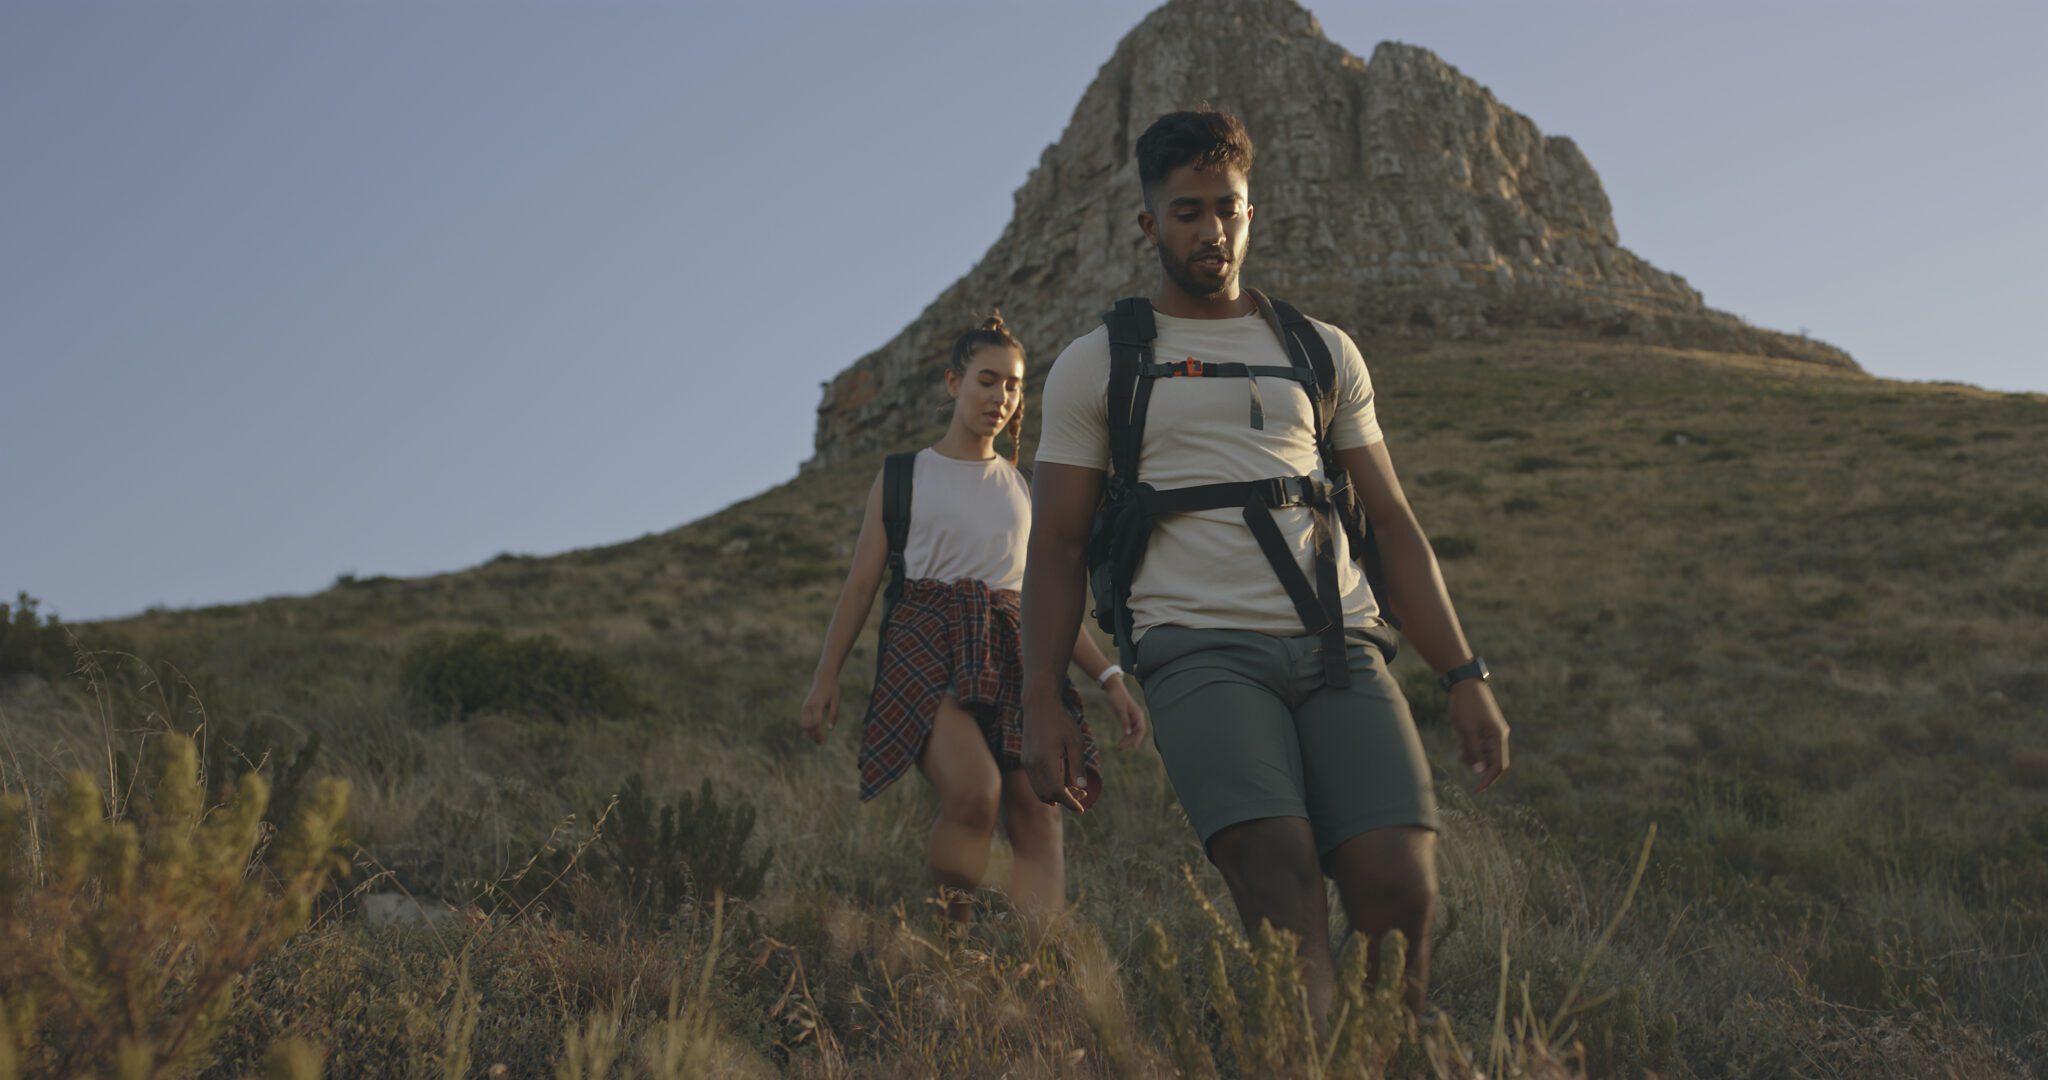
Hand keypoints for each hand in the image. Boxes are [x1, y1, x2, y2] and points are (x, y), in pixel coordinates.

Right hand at [800, 674, 839, 744]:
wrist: (823, 678)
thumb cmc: (832, 689)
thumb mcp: (836, 701)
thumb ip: (834, 715)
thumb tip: (830, 730)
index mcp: (817, 704)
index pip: (816, 723)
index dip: (819, 734)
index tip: (825, 741)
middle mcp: (808, 706)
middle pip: (808, 726)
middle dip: (814, 736)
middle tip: (822, 743)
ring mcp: (805, 706)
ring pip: (804, 725)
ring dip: (810, 734)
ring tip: (819, 739)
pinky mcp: (804, 707)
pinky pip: (804, 721)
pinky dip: (808, 728)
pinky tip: (816, 733)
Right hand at [1021, 689, 1087, 812]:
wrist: (1039, 705)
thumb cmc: (1061, 721)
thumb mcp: (1075, 742)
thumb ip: (1078, 766)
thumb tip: (1081, 788)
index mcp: (1046, 761)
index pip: (1058, 792)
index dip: (1070, 803)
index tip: (1082, 809)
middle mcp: (1032, 765)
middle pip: (1047, 795)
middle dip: (1064, 800)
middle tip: (1081, 795)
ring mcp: (1026, 762)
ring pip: (1039, 790)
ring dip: (1054, 795)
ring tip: (1072, 789)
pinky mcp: (1025, 759)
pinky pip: (1035, 781)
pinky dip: (1047, 787)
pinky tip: (1060, 780)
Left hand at [1105, 677, 1147, 749]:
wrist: (1114, 689)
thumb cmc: (1118, 697)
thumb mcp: (1120, 710)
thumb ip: (1125, 721)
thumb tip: (1128, 733)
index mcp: (1138, 714)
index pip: (1141, 729)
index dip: (1138, 738)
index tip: (1134, 747)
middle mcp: (1137, 718)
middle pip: (1137, 733)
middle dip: (1130, 741)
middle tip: (1120, 749)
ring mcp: (1133, 719)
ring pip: (1132, 733)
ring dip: (1127, 741)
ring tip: (1119, 748)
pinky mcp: (1128, 719)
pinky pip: (1128, 730)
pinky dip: (1125, 737)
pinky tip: (1121, 743)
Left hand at [1448, 680, 1507, 791]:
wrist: (1464, 682)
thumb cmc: (1466, 706)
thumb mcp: (1466, 730)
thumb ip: (1473, 751)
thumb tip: (1479, 772)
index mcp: (1498, 737)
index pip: (1499, 766)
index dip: (1488, 780)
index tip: (1477, 790)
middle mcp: (1499, 735)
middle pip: (1493, 761)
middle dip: (1478, 765)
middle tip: (1460, 756)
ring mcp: (1493, 730)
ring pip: (1485, 753)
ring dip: (1473, 755)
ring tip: (1459, 745)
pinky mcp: (1486, 726)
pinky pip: (1481, 743)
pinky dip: (1471, 746)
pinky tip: (1460, 738)